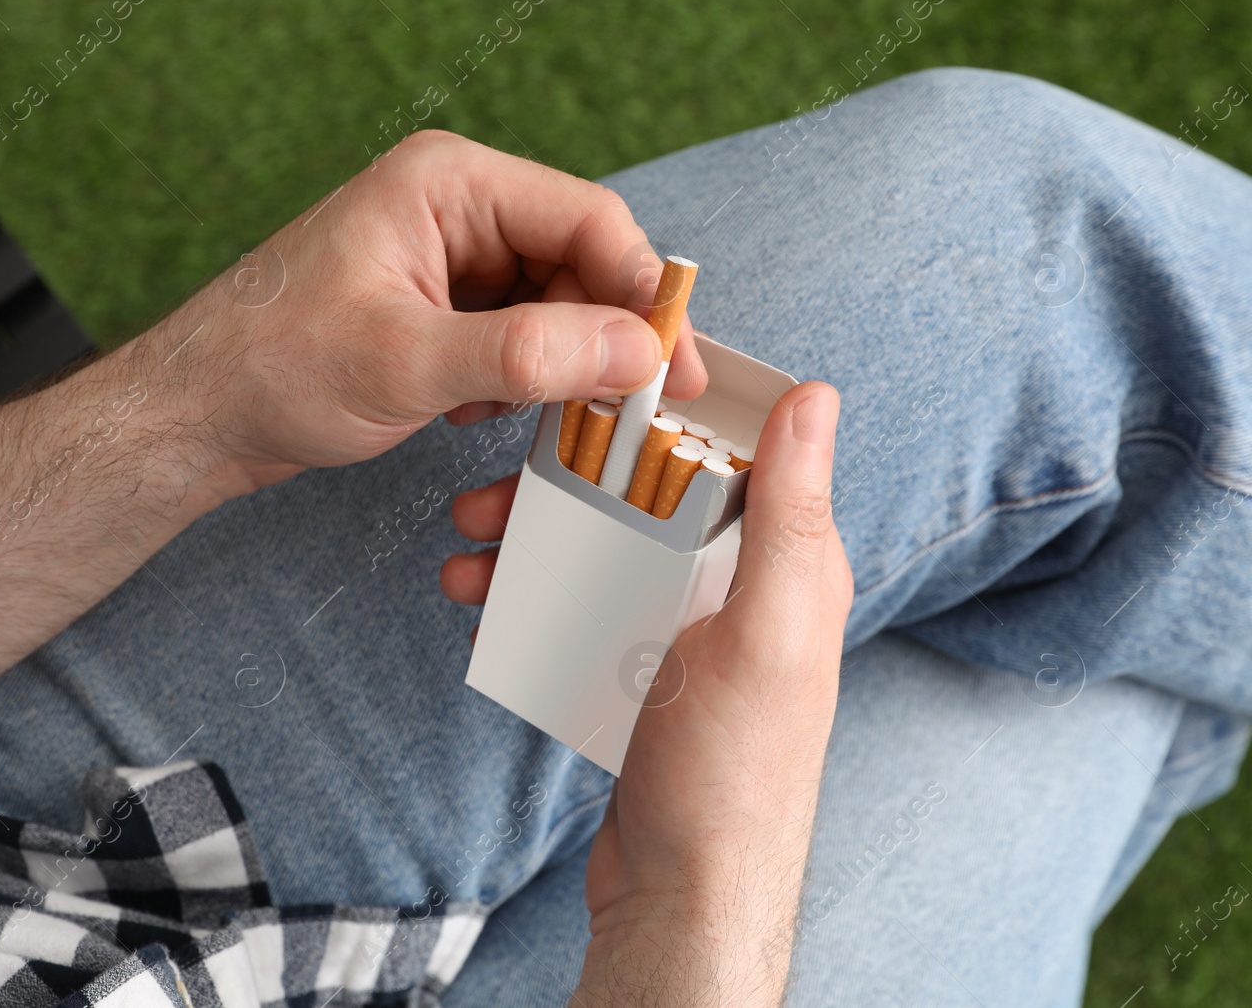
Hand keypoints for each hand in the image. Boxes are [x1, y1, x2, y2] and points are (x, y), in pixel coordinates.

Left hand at [155, 130, 705, 489]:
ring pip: (554, 309)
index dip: (641, 291)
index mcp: (448, 185)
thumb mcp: (408, 363)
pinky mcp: (439, 310)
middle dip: (602, 339)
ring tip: (519, 416)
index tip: (671, 364)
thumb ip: (528, 354)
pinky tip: (470, 413)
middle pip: (580, 265)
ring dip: (556, 369)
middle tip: (625, 410)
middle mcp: (455, 210)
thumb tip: (634, 351)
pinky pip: (517, 339)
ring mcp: (447, 261)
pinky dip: (517, 384)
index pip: (588, 220)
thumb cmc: (273, 367)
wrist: (197, 415)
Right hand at [443, 382, 851, 1005]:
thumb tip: (817, 396)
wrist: (686, 895)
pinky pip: (585, 602)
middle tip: (485, 491)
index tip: (590, 388)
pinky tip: (487, 599)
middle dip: (564, 479)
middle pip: (649, 494)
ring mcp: (689, 629)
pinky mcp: (644, 667)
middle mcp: (743, 587)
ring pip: (606, 545)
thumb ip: (789, 517)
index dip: (665, 413)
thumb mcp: (766, 632)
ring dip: (533, 535)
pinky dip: (534, 591)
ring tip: (465, 547)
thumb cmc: (734, 772)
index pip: (734, 452)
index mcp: (789, 566)